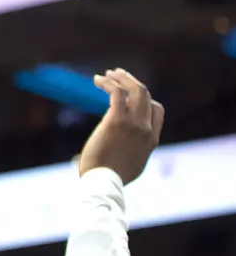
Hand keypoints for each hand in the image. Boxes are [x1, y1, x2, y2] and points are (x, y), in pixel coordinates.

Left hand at [77, 68, 164, 184]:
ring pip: (135, 89)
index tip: (129, 92)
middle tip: (117, 74)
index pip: (157, 110)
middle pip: (146, 95)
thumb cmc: (110, 178)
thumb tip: (118, 154)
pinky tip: (98, 80)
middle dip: (132, 81)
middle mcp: (146, 129)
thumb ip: (131, 155)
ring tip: (107, 74)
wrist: (103, 182)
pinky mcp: (116, 120)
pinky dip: (108, 83)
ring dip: (121, 78)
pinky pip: (117, 93)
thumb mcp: (131, 166)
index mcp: (152, 140)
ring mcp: (133, 124)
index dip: (145, 98)